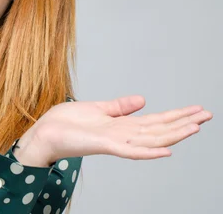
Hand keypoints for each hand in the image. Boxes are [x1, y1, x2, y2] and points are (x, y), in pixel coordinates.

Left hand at [21, 95, 212, 163]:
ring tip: (196, 126)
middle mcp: (122, 135)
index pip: (155, 121)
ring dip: (174, 133)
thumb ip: (120, 106)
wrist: (44, 132)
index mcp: (121, 126)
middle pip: (159, 129)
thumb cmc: (66, 123)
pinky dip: (149, 151)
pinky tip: (167, 149)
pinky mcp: (104, 145)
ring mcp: (115, 142)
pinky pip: (130, 151)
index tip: (197, 109)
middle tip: (208, 114)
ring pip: (151, 138)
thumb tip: (143, 99)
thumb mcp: (97, 108)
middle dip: (184, 122)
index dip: (176, 115)